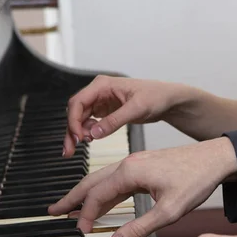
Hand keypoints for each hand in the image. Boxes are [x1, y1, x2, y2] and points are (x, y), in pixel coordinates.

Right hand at [49, 137, 236, 236]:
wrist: (217, 157)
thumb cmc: (197, 180)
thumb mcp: (169, 210)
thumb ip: (140, 226)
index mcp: (130, 171)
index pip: (97, 195)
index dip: (84, 214)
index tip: (77, 231)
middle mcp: (128, 164)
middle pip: (91, 182)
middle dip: (72, 198)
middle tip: (52, 210)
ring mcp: (134, 162)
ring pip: (101, 179)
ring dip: (84, 193)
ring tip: (68, 207)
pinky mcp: (142, 165)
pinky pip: (115, 179)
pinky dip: (102, 190)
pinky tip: (99, 201)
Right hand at [63, 75, 194, 156]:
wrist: (167, 100)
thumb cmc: (156, 96)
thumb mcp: (136, 109)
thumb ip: (115, 121)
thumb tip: (94, 134)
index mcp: (103, 85)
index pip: (78, 102)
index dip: (73, 121)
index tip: (78, 138)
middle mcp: (98, 92)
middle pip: (75, 111)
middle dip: (71, 131)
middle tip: (69, 151)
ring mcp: (101, 102)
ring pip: (79, 118)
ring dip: (76, 134)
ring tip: (76, 150)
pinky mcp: (105, 111)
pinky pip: (89, 122)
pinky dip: (86, 133)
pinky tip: (90, 141)